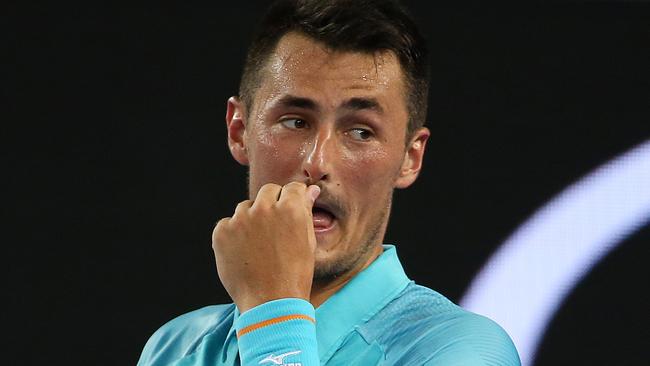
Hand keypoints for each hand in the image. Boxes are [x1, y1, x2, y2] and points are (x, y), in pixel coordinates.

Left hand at [212, 182, 320, 312]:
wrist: (270, 303)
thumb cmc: (294, 274)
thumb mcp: (308, 241)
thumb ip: (306, 211)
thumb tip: (310, 191)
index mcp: (290, 208)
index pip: (292, 188)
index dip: (293, 199)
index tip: (291, 209)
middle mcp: (264, 208)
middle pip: (268, 191)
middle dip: (272, 204)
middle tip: (274, 228)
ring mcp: (240, 219)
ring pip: (246, 207)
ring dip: (252, 218)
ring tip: (258, 245)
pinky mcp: (221, 232)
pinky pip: (228, 224)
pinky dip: (234, 234)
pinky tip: (244, 252)